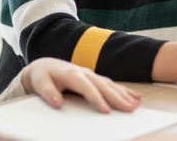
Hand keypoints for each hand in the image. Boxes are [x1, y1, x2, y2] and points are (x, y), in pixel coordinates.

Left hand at [20, 58, 141, 112]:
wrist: (45, 65)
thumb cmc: (43, 77)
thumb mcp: (40, 84)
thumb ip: (48, 93)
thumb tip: (57, 102)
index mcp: (72, 74)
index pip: (87, 88)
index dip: (97, 99)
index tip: (106, 111)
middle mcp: (84, 73)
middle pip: (103, 86)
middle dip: (118, 98)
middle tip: (130, 109)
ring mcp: (91, 74)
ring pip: (110, 84)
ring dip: (124, 94)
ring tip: (136, 104)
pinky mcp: (94, 78)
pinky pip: (111, 84)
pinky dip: (123, 90)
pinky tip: (135, 96)